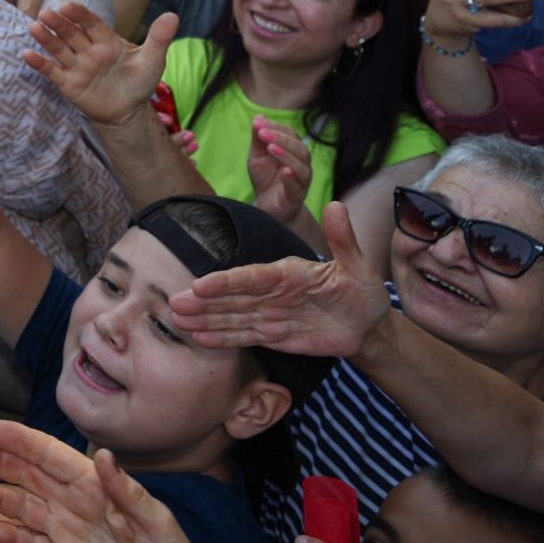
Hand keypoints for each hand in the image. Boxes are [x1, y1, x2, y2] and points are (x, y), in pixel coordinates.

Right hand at [0, 428, 191, 542]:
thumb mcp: (155, 519)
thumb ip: (128, 490)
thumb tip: (101, 454)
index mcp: (93, 483)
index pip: (51, 454)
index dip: (21, 440)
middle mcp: (73, 500)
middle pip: (29, 475)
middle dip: (1, 463)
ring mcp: (64, 528)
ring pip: (24, 507)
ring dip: (0, 499)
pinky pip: (31, 542)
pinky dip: (12, 537)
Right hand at [24, 0, 176, 127]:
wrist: (128, 112)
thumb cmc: (139, 82)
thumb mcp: (152, 60)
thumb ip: (159, 39)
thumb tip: (173, 15)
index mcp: (105, 40)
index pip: (90, 23)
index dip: (79, 14)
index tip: (68, 5)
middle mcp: (87, 49)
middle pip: (70, 33)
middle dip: (58, 23)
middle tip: (46, 13)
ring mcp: (75, 65)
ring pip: (58, 48)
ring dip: (46, 38)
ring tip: (34, 27)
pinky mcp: (67, 82)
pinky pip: (52, 71)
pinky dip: (40, 63)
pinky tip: (27, 55)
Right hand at [169, 200, 389, 357]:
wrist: (368, 325)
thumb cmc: (363, 291)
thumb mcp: (359, 266)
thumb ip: (342, 240)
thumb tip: (336, 205)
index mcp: (288, 272)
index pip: (252, 277)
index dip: (227, 282)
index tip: (201, 285)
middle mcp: (273, 292)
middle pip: (234, 297)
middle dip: (205, 301)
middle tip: (175, 304)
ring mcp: (271, 314)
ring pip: (233, 316)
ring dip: (207, 318)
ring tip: (178, 320)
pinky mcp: (274, 336)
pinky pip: (245, 336)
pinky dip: (224, 337)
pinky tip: (200, 337)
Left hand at [245, 118, 313, 227]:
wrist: (267, 206)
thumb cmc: (265, 177)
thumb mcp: (257, 155)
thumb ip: (258, 138)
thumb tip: (258, 117)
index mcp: (293, 149)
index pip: (290, 133)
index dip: (275, 127)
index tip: (258, 123)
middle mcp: (302, 162)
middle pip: (299, 147)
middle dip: (280, 138)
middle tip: (262, 133)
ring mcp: (302, 180)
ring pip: (301, 165)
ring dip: (286, 155)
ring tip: (271, 148)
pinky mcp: (297, 196)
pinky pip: (298, 186)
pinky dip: (292, 178)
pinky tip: (285, 171)